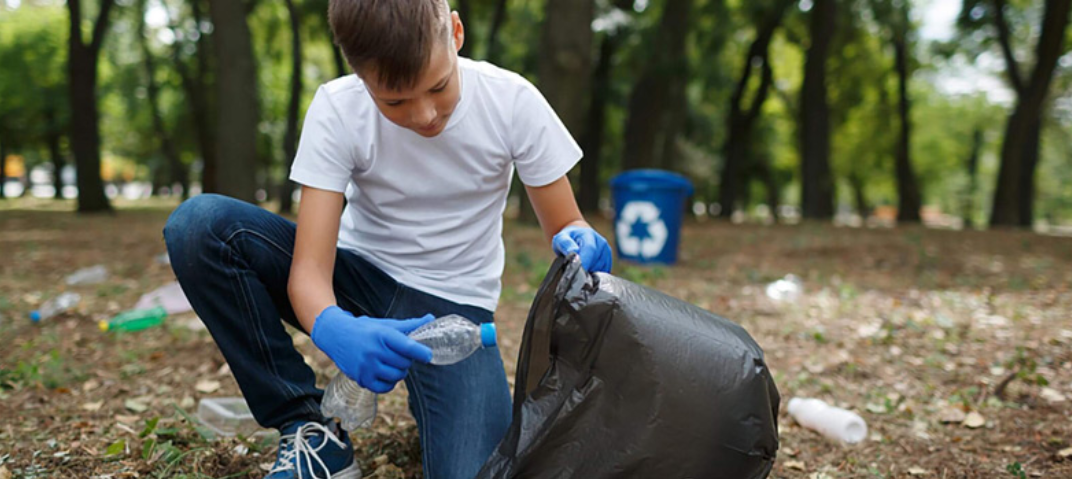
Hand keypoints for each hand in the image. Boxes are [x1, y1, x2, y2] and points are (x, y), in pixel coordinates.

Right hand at [311, 306, 433, 392]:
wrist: (336, 335)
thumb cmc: (365, 329)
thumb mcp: (386, 324)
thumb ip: (410, 325)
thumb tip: (431, 318)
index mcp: (383, 335)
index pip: (407, 346)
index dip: (421, 352)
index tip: (428, 355)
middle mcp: (374, 351)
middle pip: (404, 363)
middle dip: (406, 360)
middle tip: (399, 355)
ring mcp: (367, 366)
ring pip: (397, 376)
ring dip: (400, 372)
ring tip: (393, 364)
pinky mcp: (362, 378)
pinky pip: (385, 387)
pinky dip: (390, 383)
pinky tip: (386, 374)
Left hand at [552, 225, 612, 272]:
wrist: (578, 236)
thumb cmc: (569, 239)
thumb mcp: (560, 238)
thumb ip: (565, 243)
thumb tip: (573, 251)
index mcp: (590, 235)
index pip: (590, 249)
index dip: (585, 262)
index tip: (577, 272)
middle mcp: (601, 243)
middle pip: (595, 262)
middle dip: (584, 270)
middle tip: (573, 272)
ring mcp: (606, 252)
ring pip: (600, 269)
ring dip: (589, 272)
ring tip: (579, 267)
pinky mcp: (608, 261)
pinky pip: (603, 273)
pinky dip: (594, 274)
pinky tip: (586, 269)